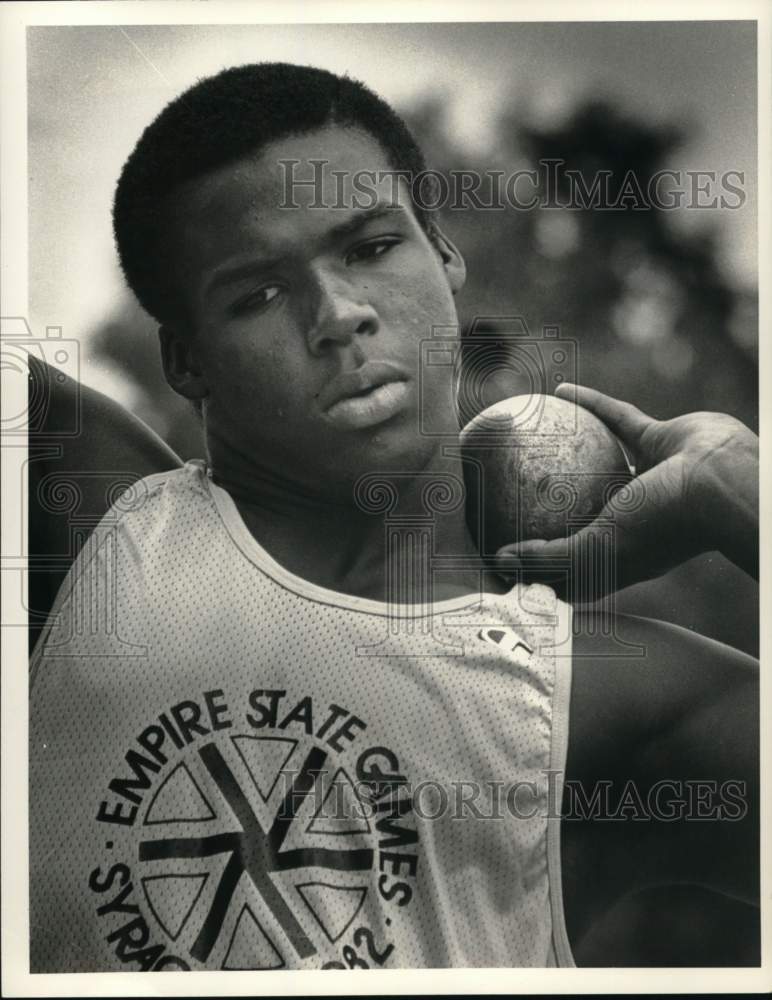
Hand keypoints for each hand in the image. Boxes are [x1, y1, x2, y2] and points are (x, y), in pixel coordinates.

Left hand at [495, 383, 757, 598]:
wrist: (724, 483)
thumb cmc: (663, 523)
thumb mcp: (596, 549)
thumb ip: (547, 557)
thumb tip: (498, 562)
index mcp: (620, 555)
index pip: (569, 565)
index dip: (536, 563)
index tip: (496, 549)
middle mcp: (633, 520)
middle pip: (576, 515)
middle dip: (542, 510)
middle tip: (501, 488)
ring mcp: (648, 480)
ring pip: (595, 463)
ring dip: (564, 451)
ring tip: (525, 439)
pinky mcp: (660, 440)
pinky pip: (615, 418)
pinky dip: (588, 403)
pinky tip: (553, 392)